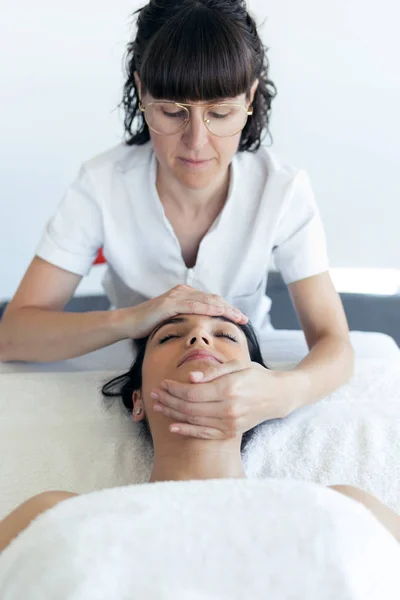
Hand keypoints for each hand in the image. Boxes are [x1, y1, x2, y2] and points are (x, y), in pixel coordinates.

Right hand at [122, 285, 247, 338]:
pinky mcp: (169, 303)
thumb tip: (202, 331)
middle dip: (231, 309)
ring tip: (238, 316)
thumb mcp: (173, 322)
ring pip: (207, 300)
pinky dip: (208, 308)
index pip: (211, 301)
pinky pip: (193, 305)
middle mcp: (183, 291)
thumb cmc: (149, 325)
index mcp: (185, 295)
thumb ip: (186, 321)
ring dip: (225, 308)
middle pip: (213, 299)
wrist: (128, 323)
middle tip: (245, 318)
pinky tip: (220, 312)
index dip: (227, 309)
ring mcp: (176, 296)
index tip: (241, 318)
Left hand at [151, 361, 295, 439]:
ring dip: (172, 414)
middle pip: (189, 407)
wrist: (277, 395)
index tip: (163, 382)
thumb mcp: (237, 365)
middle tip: (154, 393)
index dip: (174, 389)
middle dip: (168, 400)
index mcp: (229, 388)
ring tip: (158, 406)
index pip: (192, 392)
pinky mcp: (231, 432)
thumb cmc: (256, 375)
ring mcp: (230, 423)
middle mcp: (229, 408)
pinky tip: (173, 427)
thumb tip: (190, 377)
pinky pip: (205, 434)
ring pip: (194, 420)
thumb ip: (213, 371)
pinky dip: (187, 431)